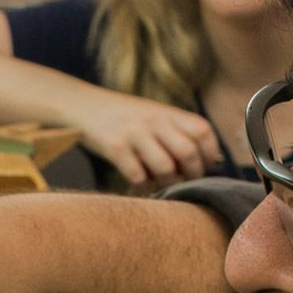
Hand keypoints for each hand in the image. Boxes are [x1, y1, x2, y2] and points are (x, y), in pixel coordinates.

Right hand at [75, 95, 223, 191]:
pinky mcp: (115, 147)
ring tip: (160, 183)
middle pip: (188, 153)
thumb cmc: (125, 117)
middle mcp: (154, 121)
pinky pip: (138, 176)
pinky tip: (140, 183)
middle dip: (191, 174)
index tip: (203, 166)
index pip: (203, 131)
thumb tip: (206, 163)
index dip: (209, 154)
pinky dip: (142, 186)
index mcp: (168, 112)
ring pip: (165, 168)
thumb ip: (177, 133)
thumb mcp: (154, 115)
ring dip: (166, 183)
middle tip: (183, 181)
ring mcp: (134, 134)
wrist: (83, 106)